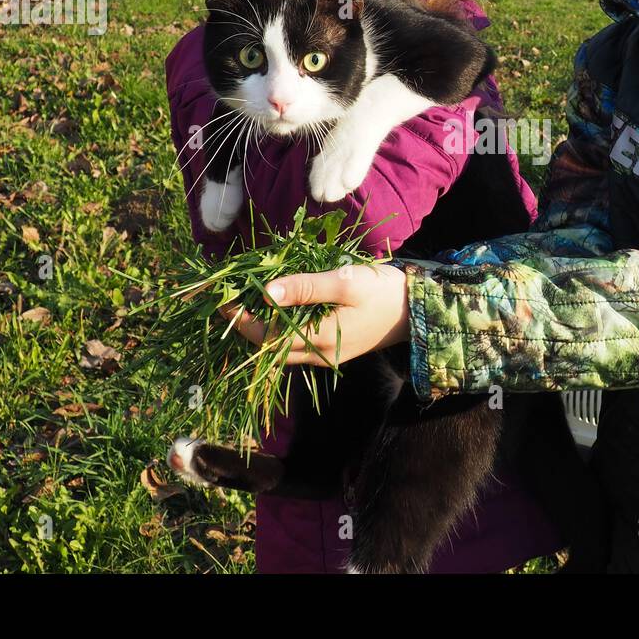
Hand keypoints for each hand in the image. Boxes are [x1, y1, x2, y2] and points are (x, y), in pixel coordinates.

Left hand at [215, 263, 409, 365]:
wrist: (416, 311)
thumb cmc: (382, 292)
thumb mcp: (345, 282)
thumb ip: (305, 288)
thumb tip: (266, 292)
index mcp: (317, 339)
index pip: (265, 336)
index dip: (239, 319)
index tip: (222, 299)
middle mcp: (317, 354)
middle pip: (268, 347)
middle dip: (245, 325)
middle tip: (229, 299)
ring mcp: (325, 355)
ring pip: (280, 349)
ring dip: (261, 329)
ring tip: (246, 303)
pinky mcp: (332, 349)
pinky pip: (295, 346)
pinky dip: (279, 330)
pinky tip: (277, 310)